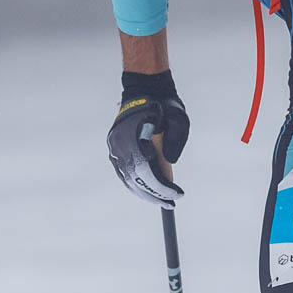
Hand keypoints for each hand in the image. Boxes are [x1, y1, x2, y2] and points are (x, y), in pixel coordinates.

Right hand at [107, 70, 189, 204]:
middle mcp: (119, 144)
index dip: (162, 187)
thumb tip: (169, 164)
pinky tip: (149, 191)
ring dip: (144, 192)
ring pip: (127, 178)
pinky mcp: (114, 148)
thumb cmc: (164, 103)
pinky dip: (136, 183)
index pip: (147, 171)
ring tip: (162, 201)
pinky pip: (124, 172)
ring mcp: (114, 146)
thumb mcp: (178, 119)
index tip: (178, 194)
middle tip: (171, 203)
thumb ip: (175, 141)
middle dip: (154, 194)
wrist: (145, 88)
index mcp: (133, 136)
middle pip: (135, 178)